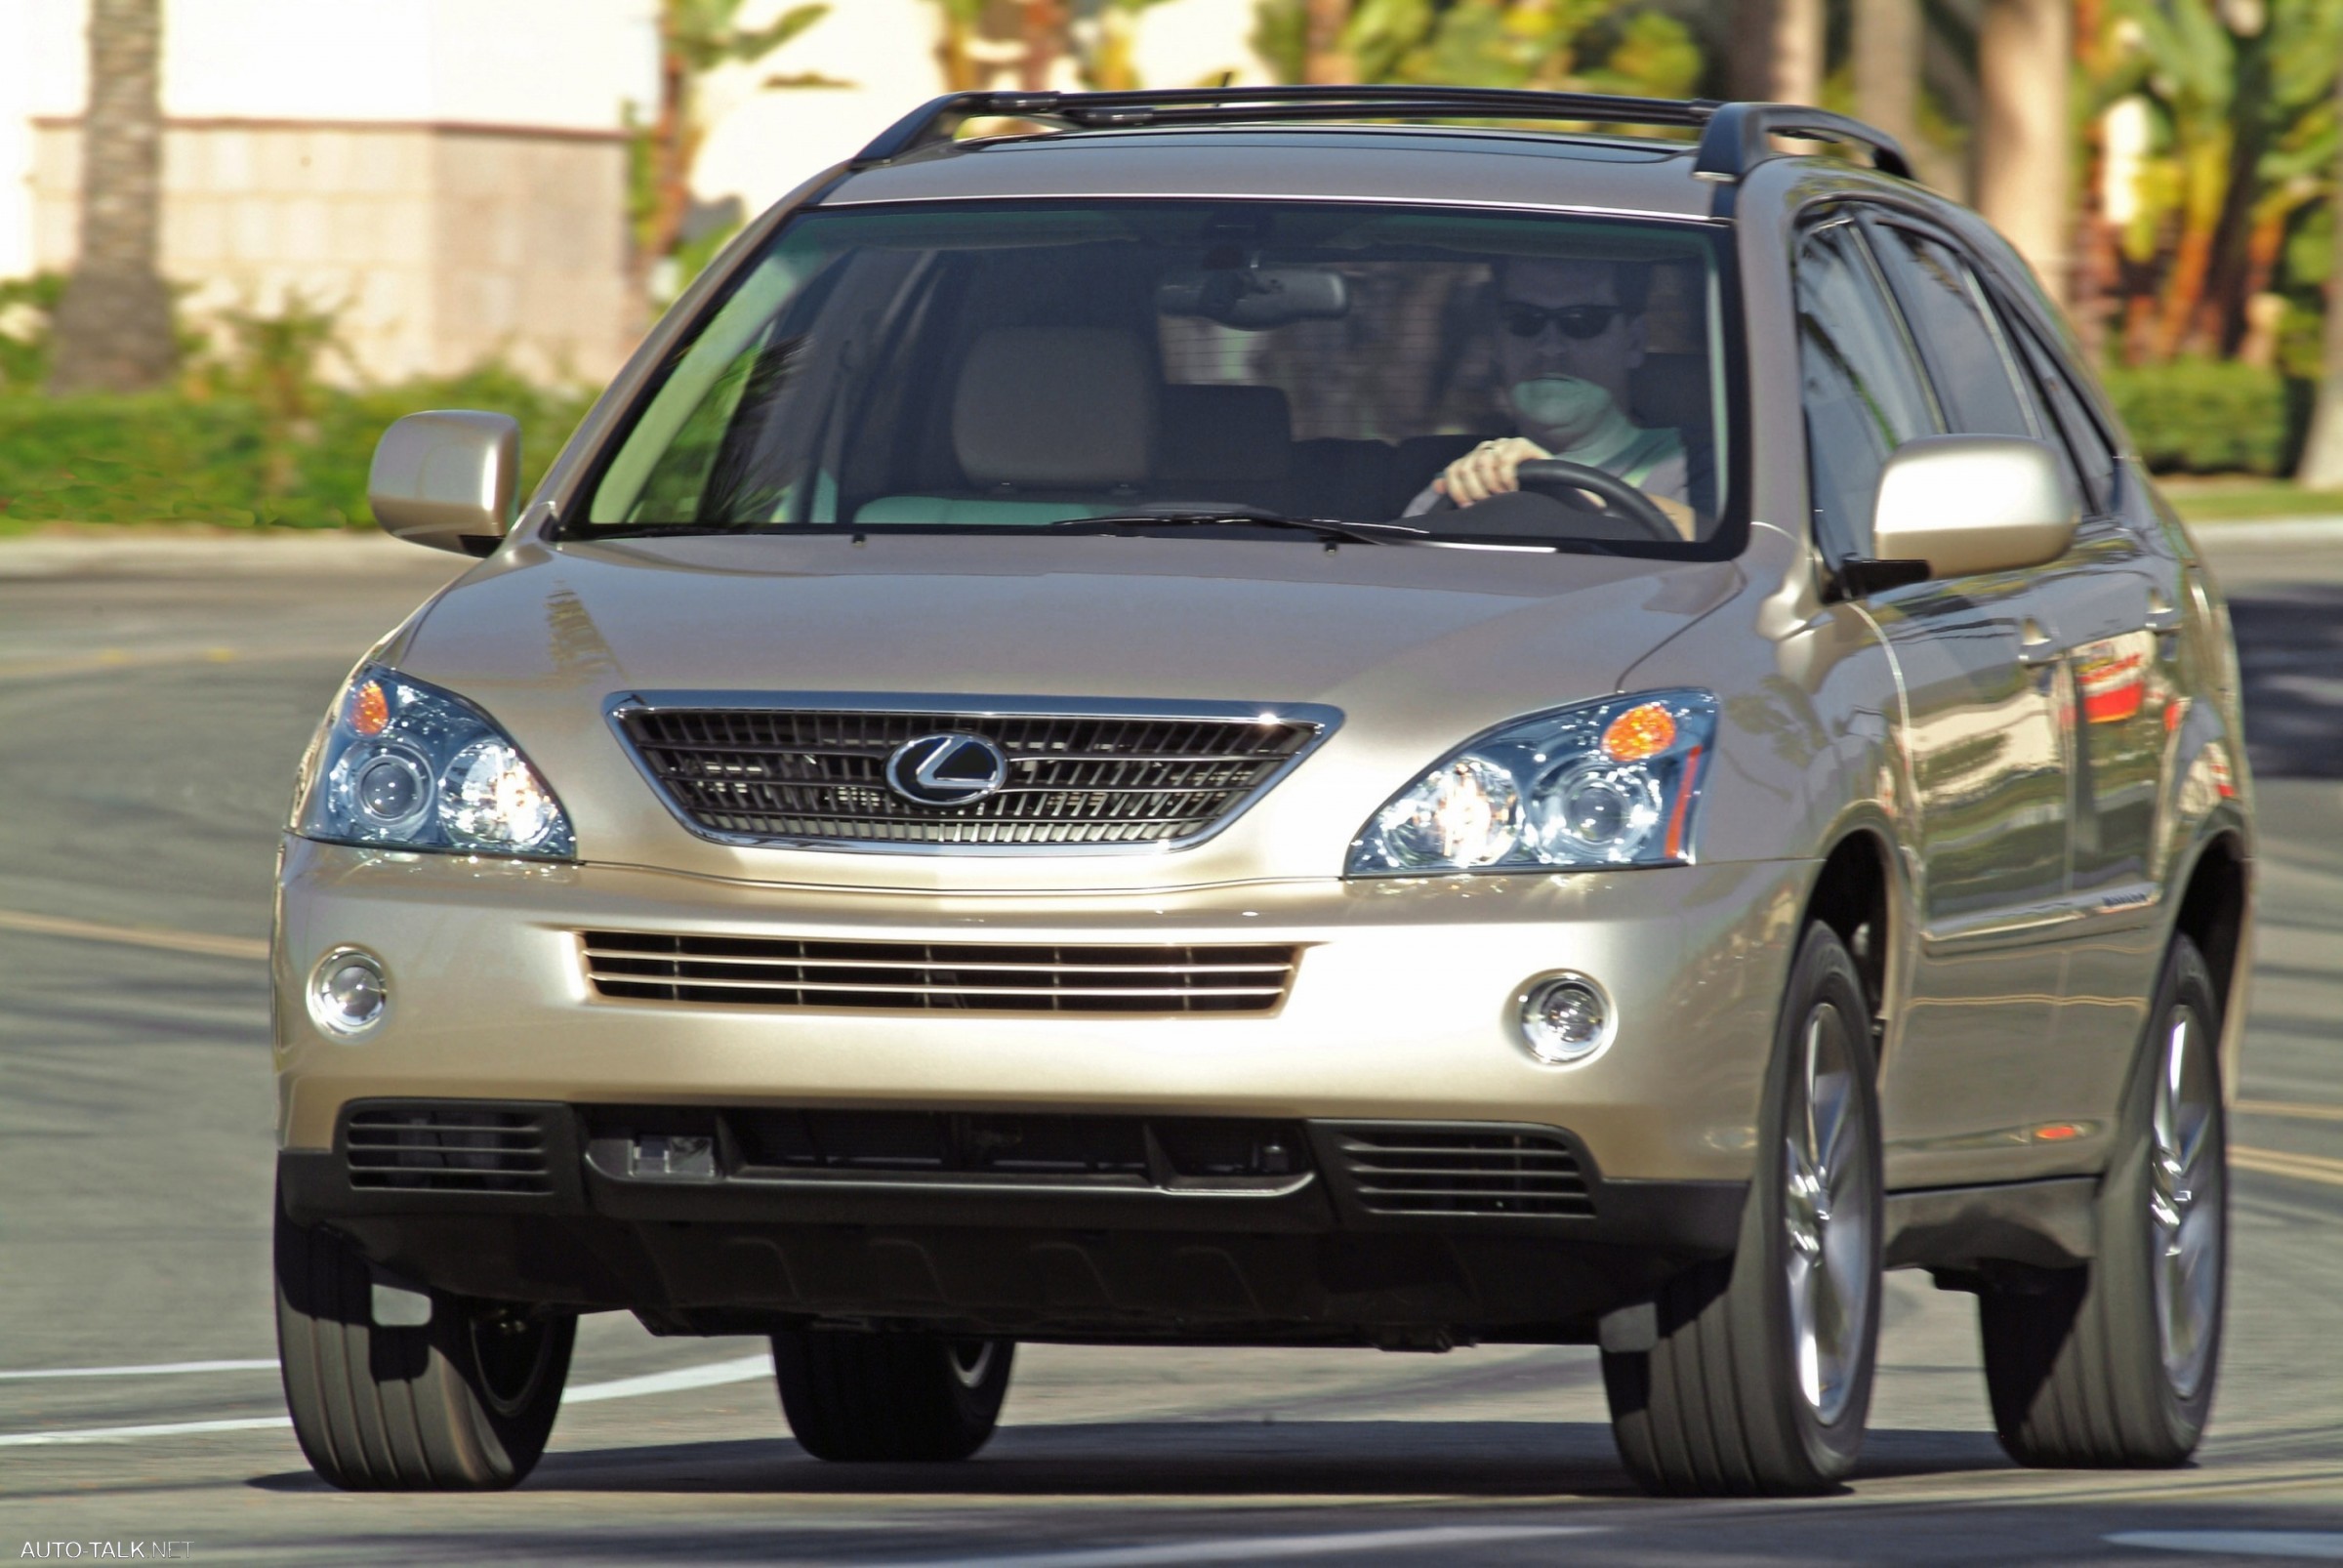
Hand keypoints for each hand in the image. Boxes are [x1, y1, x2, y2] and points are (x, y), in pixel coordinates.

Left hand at [1434, 437, 1550, 506]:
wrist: (1549, 487)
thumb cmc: (1516, 493)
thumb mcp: (1487, 493)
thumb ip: (1462, 488)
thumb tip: (1437, 486)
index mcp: (1474, 460)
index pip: (1453, 470)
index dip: (1457, 490)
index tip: (1468, 506)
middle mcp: (1486, 449)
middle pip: (1467, 467)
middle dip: (1475, 490)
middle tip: (1488, 503)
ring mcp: (1503, 445)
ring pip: (1483, 462)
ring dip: (1491, 484)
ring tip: (1501, 496)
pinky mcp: (1521, 444)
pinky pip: (1505, 459)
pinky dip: (1506, 477)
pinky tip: (1512, 488)